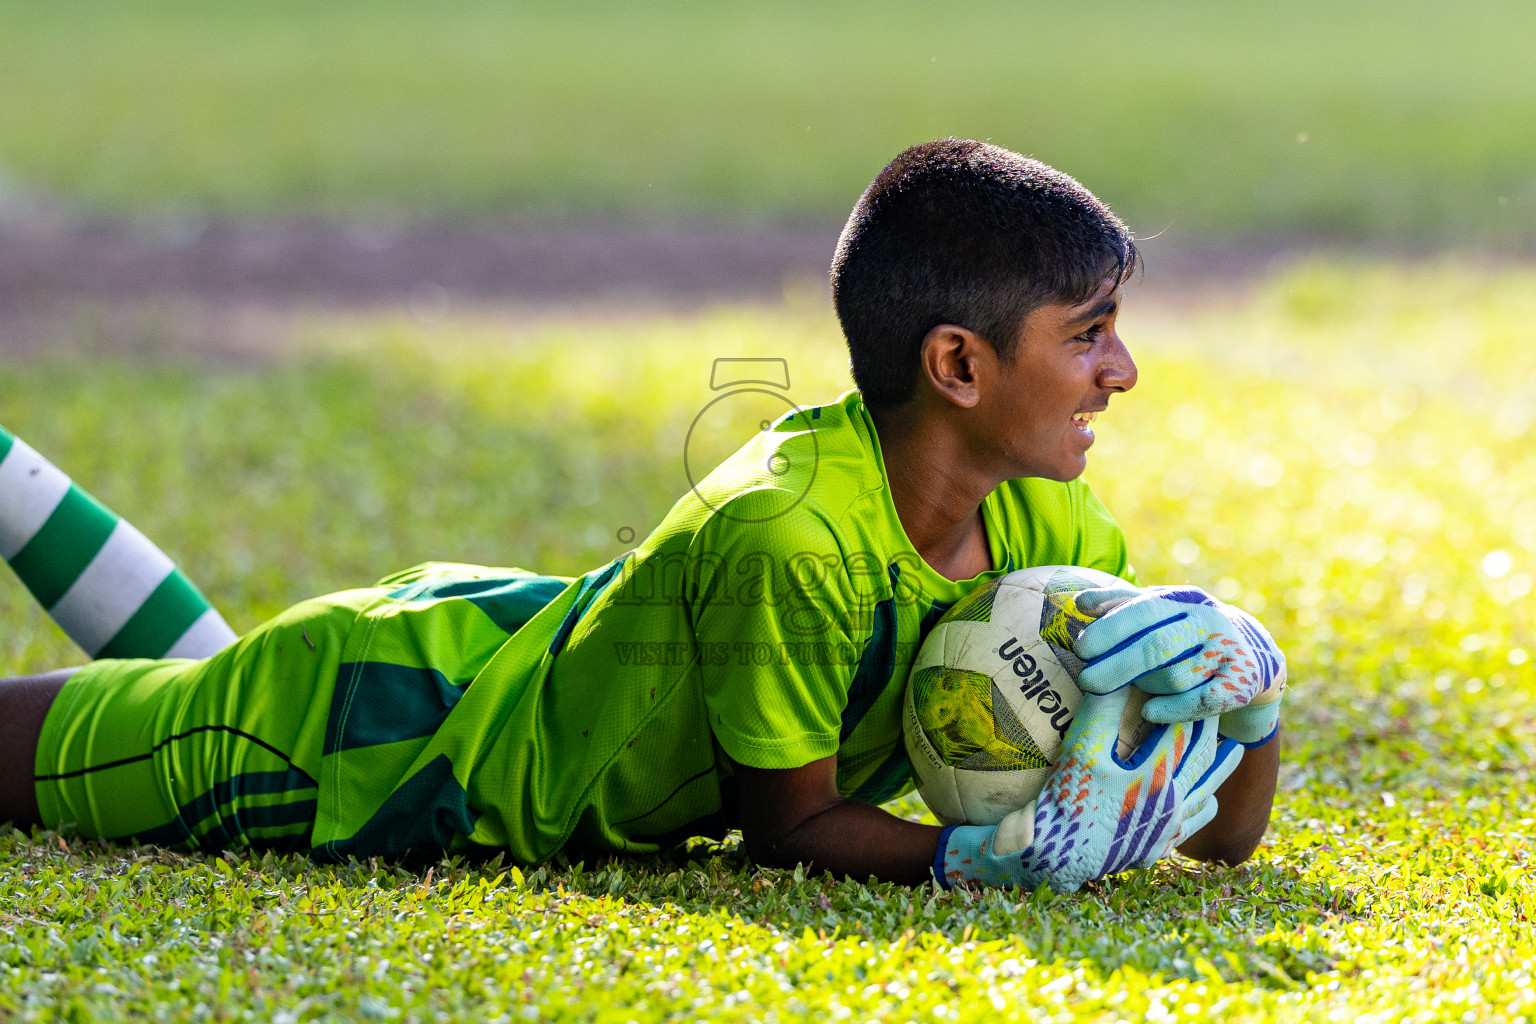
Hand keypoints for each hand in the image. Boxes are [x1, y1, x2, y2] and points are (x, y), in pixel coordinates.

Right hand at [935, 687, 1243, 891]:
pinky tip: (1208, 799)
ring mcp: (1167, 829)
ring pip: (1206, 791)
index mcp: (1157, 775)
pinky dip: (1205, 807)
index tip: (1197, 677)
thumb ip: (1104, 708)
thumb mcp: (1081, 749)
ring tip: (1236, 750)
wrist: (1051, 857)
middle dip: (1210, 728)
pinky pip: (1192, 825)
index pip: (1183, 727)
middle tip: (1218, 703)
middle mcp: (1172, 803)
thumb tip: (1119, 671)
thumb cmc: (1064, 801)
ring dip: (1222, 769)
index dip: (1188, 700)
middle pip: (1202, 757)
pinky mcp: (1156, 847)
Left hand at [1072, 586, 1284, 745]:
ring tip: (1133, 689)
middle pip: (1158, 646)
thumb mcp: (1160, 611)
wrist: (1252, 655)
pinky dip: (1174, 709)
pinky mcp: (1241, 683)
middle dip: (1118, 665)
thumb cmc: (1188, 632)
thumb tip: (1081, 603)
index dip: (1111, 629)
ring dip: (1147, 686)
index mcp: (1184, 600)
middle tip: (1087, 681)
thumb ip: (1121, 604)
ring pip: (1176, 676)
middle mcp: (1209, 622)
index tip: (1081, 649)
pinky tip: (1150, 712)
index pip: (1144, 610)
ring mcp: (1227, 652)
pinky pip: (1203, 701)